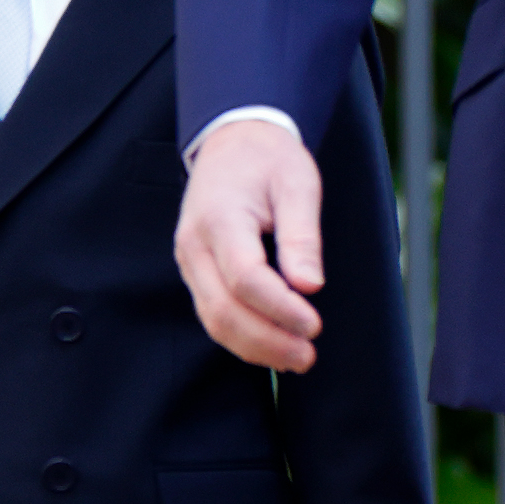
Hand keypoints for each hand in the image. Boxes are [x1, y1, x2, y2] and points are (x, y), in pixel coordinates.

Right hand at [174, 116, 325, 372]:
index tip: (314, 324)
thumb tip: (310, 286)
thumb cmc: (268, 161)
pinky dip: (242, 338)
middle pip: (223, 309)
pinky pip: (212, 315)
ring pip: (213, 321)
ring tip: (296, 359)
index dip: (280, 308)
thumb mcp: (297, 185)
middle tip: (308, 356)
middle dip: (267, 340)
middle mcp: (194, 245)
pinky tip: (273, 347)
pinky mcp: (196, 273)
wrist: (232, 144)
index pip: (245, 277)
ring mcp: (190, 262)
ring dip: (254, 347)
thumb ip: (302, 237)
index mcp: (220, 218)